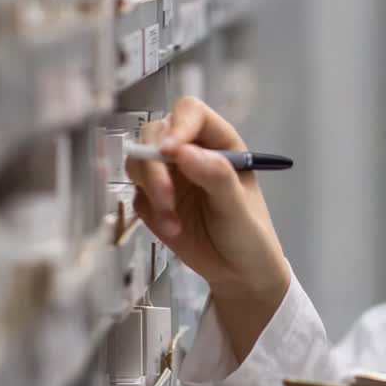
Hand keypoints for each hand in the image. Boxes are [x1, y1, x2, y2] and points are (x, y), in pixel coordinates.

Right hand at [128, 96, 290, 358]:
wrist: (238, 273)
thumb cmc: (249, 234)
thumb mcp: (238, 207)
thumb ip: (215, 176)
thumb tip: (182, 151)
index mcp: (219, 142)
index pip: (190, 112)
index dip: (177, 125)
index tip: (170, 152)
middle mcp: (191, 151)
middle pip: (155, 133)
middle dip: (154, 165)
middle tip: (166, 198)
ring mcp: (170, 174)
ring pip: (139, 160)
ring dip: (150, 190)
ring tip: (173, 222)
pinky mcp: (154, 199)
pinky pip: (137, 194)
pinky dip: (149, 212)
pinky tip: (172, 230)